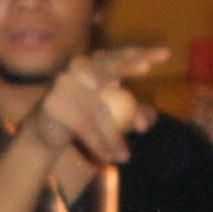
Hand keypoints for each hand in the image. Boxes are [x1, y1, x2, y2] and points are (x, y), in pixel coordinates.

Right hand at [23, 46, 166, 163]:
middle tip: (146, 68)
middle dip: (125, 66)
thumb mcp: (116, 116)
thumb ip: (135, 114)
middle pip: (105, 67)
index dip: (139, 54)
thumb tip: (148, 118)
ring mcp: (64, 85)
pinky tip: (107, 156)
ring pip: (98, 108)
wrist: (47, 132)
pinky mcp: (54, 103)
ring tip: (124, 157)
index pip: (118, 57)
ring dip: (113, 136)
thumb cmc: (87, 119)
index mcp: (94, 68)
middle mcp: (77, 70)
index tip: (165, 54)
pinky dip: (98, 142)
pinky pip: (83, 124)